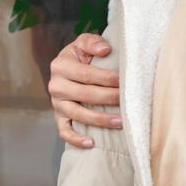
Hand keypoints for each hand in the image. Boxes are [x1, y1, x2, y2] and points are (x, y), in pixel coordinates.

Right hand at [49, 33, 120, 147]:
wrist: (68, 68)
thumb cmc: (81, 55)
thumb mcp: (83, 42)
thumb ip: (93, 42)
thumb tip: (105, 50)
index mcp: (61, 65)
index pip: (87, 74)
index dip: (108, 78)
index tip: (126, 81)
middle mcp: (56, 85)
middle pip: (85, 95)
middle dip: (109, 98)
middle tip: (129, 101)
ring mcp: (56, 104)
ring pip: (78, 115)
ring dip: (100, 120)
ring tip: (121, 122)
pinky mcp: (58, 117)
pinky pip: (64, 131)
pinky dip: (76, 139)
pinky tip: (92, 143)